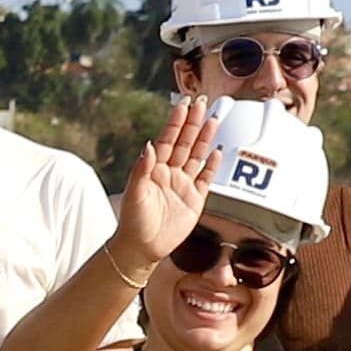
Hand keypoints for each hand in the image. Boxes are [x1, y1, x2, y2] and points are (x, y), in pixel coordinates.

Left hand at [106, 94, 224, 268]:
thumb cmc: (133, 221)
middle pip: (185, 142)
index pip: (168, 139)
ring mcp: (183, 185)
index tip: (184, 105)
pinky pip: (206, 178)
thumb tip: (149, 145)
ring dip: (204, 138)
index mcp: (153, 168)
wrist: (142, 247)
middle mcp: (169, 173)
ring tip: (213, 120)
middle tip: (202, 103)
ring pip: (197, 156)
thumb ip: (142, 169)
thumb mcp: (135, 193)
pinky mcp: (194, 199)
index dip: (176, 122)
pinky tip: (217, 151)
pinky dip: (212, 165)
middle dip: (193, 123)